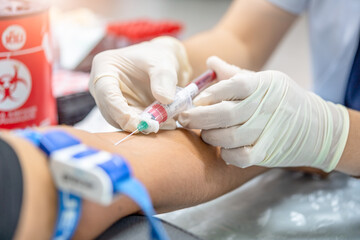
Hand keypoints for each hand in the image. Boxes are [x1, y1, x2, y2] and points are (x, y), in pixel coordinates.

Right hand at [89, 36, 191, 131]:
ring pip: (121, 122)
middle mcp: (103, 88)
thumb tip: (165, 100)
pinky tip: (166, 123)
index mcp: (104, 68)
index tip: (138, 123)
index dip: (120, 111)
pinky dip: (148, 126)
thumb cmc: (159, 56)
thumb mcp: (163, 62)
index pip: (106, 93)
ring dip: (142, 127)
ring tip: (167, 123)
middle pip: (111, 112)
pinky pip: (132, 124)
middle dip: (133, 123)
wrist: (164, 64)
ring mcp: (112, 102)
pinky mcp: (124, 113)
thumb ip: (164, 78)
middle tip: (156, 127)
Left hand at [178, 57, 348, 171]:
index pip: (234, 85)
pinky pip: (240, 157)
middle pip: (224, 114)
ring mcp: (267, 131)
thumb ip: (235, 74)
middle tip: (184, 118)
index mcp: (262, 85)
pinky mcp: (268, 152)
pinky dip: (226, 154)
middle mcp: (264, 107)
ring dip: (209, 136)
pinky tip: (222, 149)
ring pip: (228, 137)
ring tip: (204, 133)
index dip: (211, 93)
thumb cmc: (283, 100)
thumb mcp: (265, 81)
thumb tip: (210, 61)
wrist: (318, 127)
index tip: (196, 99)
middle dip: (198, 118)